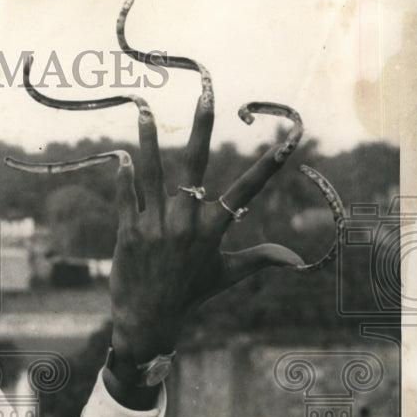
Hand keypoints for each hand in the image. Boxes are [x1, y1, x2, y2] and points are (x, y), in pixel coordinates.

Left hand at [108, 97, 303, 365]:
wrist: (148, 320)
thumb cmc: (190, 294)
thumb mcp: (226, 275)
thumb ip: (258, 259)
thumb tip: (295, 258)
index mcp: (213, 231)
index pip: (246, 191)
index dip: (268, 166)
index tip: (288, 140)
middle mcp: (185, 225)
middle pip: (194, 166)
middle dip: (201, 129)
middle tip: (206, 95)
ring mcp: (154, 228)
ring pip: (152, 174)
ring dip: (148, 141)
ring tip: (145, 111)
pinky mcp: (128, 233)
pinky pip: (126, 197)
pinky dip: (124, 177)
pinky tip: (121, 157)